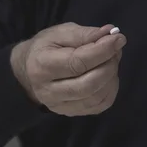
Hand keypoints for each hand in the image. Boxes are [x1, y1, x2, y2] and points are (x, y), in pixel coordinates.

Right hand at [10, 22, 126, 115]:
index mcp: (43, 66)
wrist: (27, 71)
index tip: (118, 39)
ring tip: (111, 61)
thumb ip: (85, 34)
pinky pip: (100, 105)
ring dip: (112, 77)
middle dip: (109, 65)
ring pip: (96, 98)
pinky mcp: (71, 113)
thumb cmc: (46, 47)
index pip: (78, 62)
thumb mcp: (60, 33)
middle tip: (115, 50)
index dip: (103, 51)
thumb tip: (110, 34)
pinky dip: (110, 89)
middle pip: (89, 84)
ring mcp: (60, 106)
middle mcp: (49, 91)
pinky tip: (107, 76)